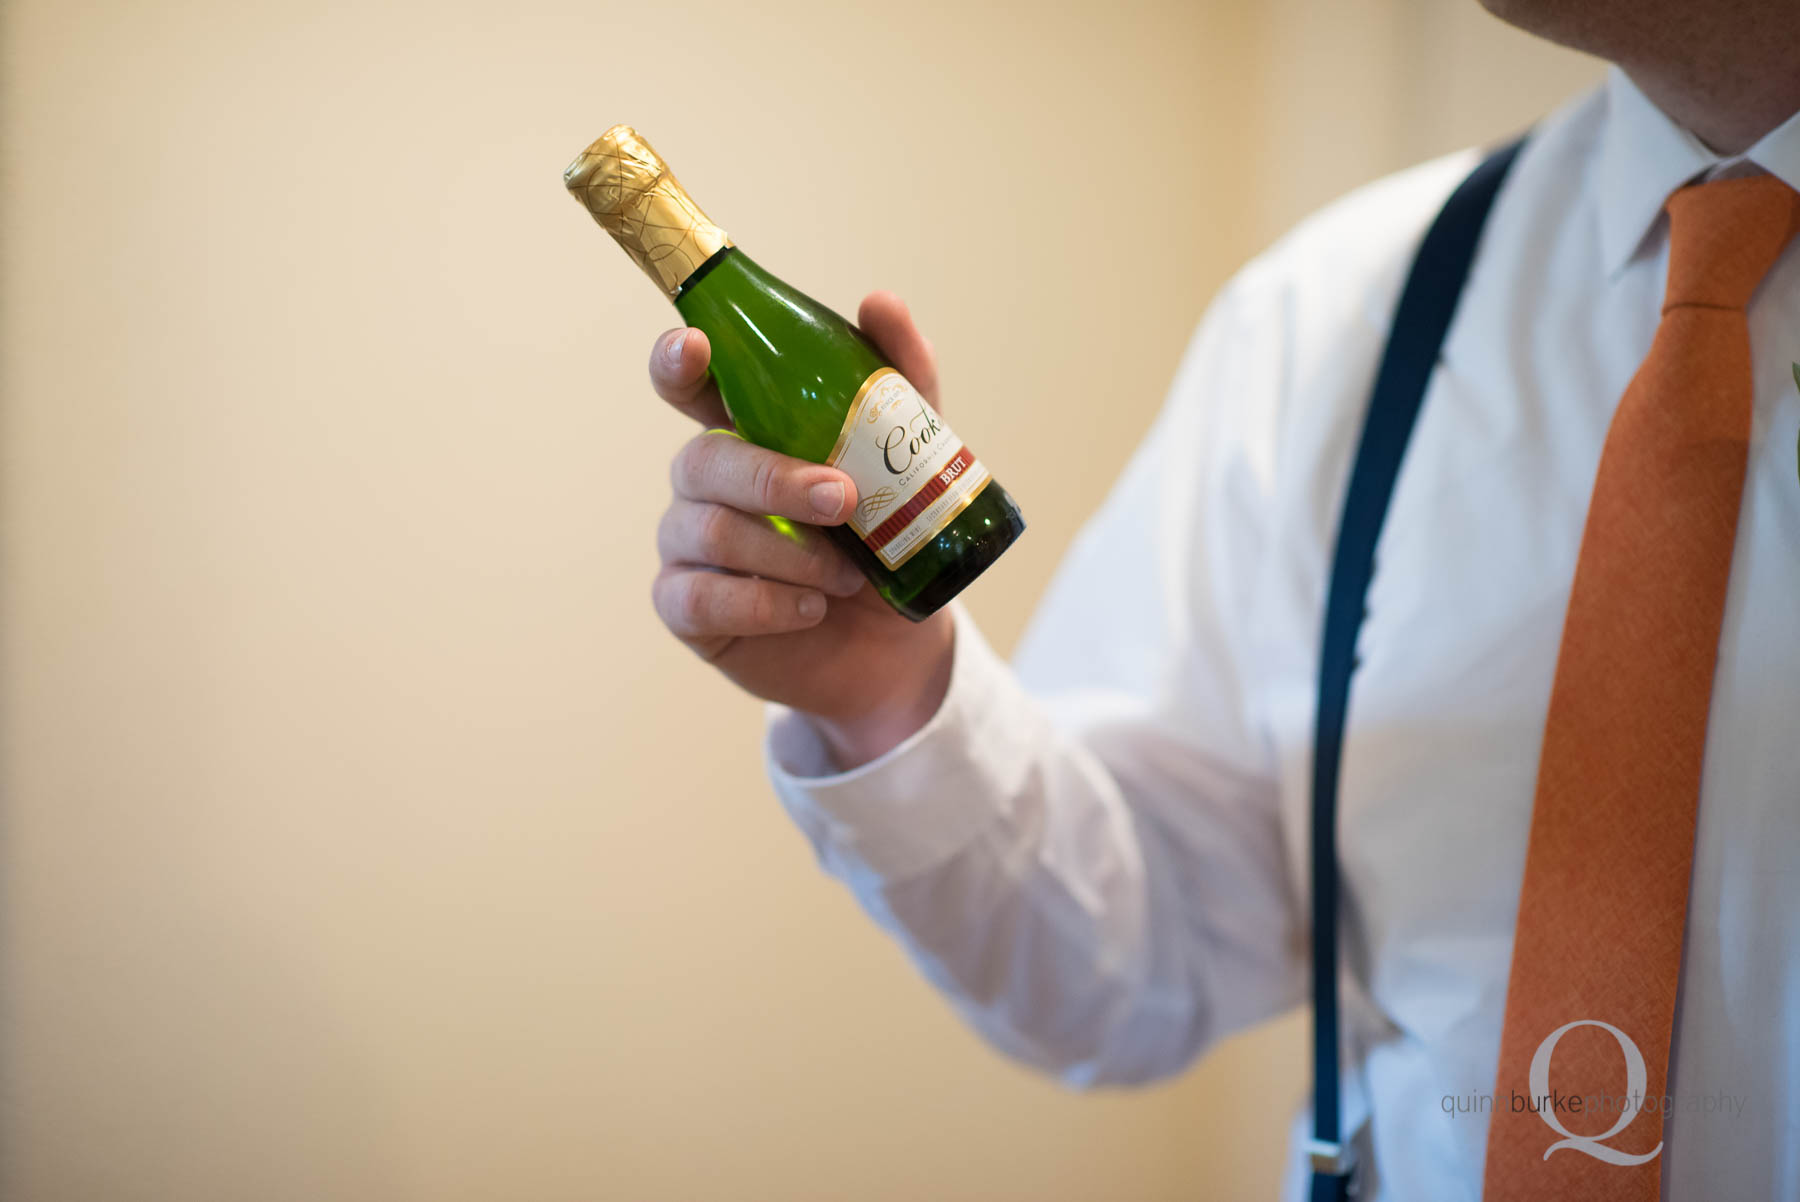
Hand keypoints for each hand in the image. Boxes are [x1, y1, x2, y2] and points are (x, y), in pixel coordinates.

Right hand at [649, 292, 953, 767]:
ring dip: (790, 554)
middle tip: (844, 501)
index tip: (695, 348)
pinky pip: (702, 597)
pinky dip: (768, 603)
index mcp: (746, 430)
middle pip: (703, 459)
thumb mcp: (914, 457)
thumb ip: (901, 383)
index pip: (688, 382)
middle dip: (775, 479)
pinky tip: (812, 609)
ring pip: (711, 530)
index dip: (677, 360)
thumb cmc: (890, 539)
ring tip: (848, 576)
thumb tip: (880, 302)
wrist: (899, 642)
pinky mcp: (687, 608)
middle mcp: (708, 481)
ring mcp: (689, 544)